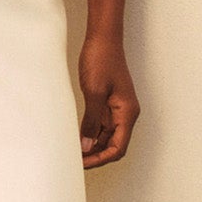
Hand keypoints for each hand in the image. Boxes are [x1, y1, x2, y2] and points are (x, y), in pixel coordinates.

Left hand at [78, 32, 139, 168]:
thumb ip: (91, 121)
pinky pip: (102, 125)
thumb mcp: (94, 92)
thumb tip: (87, 145)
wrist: (102, 38)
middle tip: (75, 161)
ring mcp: (118, 108)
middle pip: (114, 145)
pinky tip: (78, 137)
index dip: (101, 159)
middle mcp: (126, 113)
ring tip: (74, 151)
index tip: (83, 163)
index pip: (118, 147)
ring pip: (107, 137)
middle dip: (96, 155)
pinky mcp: (109, 102)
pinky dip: (91, 133)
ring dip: (93, 146)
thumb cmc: (102, 60)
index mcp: (127, 113)